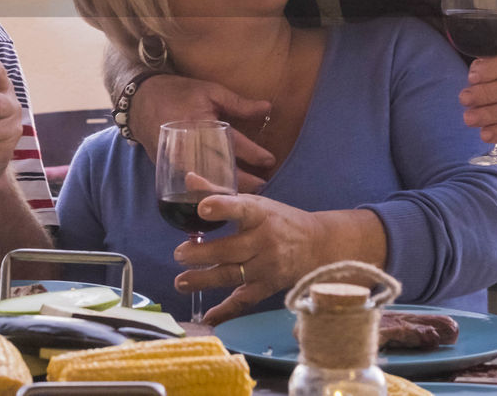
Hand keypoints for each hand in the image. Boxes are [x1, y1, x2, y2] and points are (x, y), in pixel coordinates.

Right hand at [130, 75, 274, 191]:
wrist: (141, 100)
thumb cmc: (179, 93)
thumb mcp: (210, 91)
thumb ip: (239, 103)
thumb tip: (268, 108)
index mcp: (203, 123)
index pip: (234, 143)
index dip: (254, 154)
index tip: (270, 161)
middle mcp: (190, 145)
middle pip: (222, 168)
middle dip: (244, 179)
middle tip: (263, 185)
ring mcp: (177, 159)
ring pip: (207, 180)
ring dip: (227, 188)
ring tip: (246, 194)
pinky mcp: (168, 167)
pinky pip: (191, 183)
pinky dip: (207, 189)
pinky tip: (219, 195)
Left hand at [169, 195, 323, 326]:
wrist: (317, 246)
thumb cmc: (279, 219)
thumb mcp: (254, 201)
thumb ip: (219, 192)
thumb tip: (188, 179)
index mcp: (260, 213)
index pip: (241, 208)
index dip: (222, 207)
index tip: (203, 208)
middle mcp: (265, 240)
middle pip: (230, 249)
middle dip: (201, 254)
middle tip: (178, 254)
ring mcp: (267, 267)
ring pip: (232, 275)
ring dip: (203, 280)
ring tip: (180, 282)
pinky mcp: (268, 287)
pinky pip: (244, 301)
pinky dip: (226, 311)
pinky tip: (208, 317)